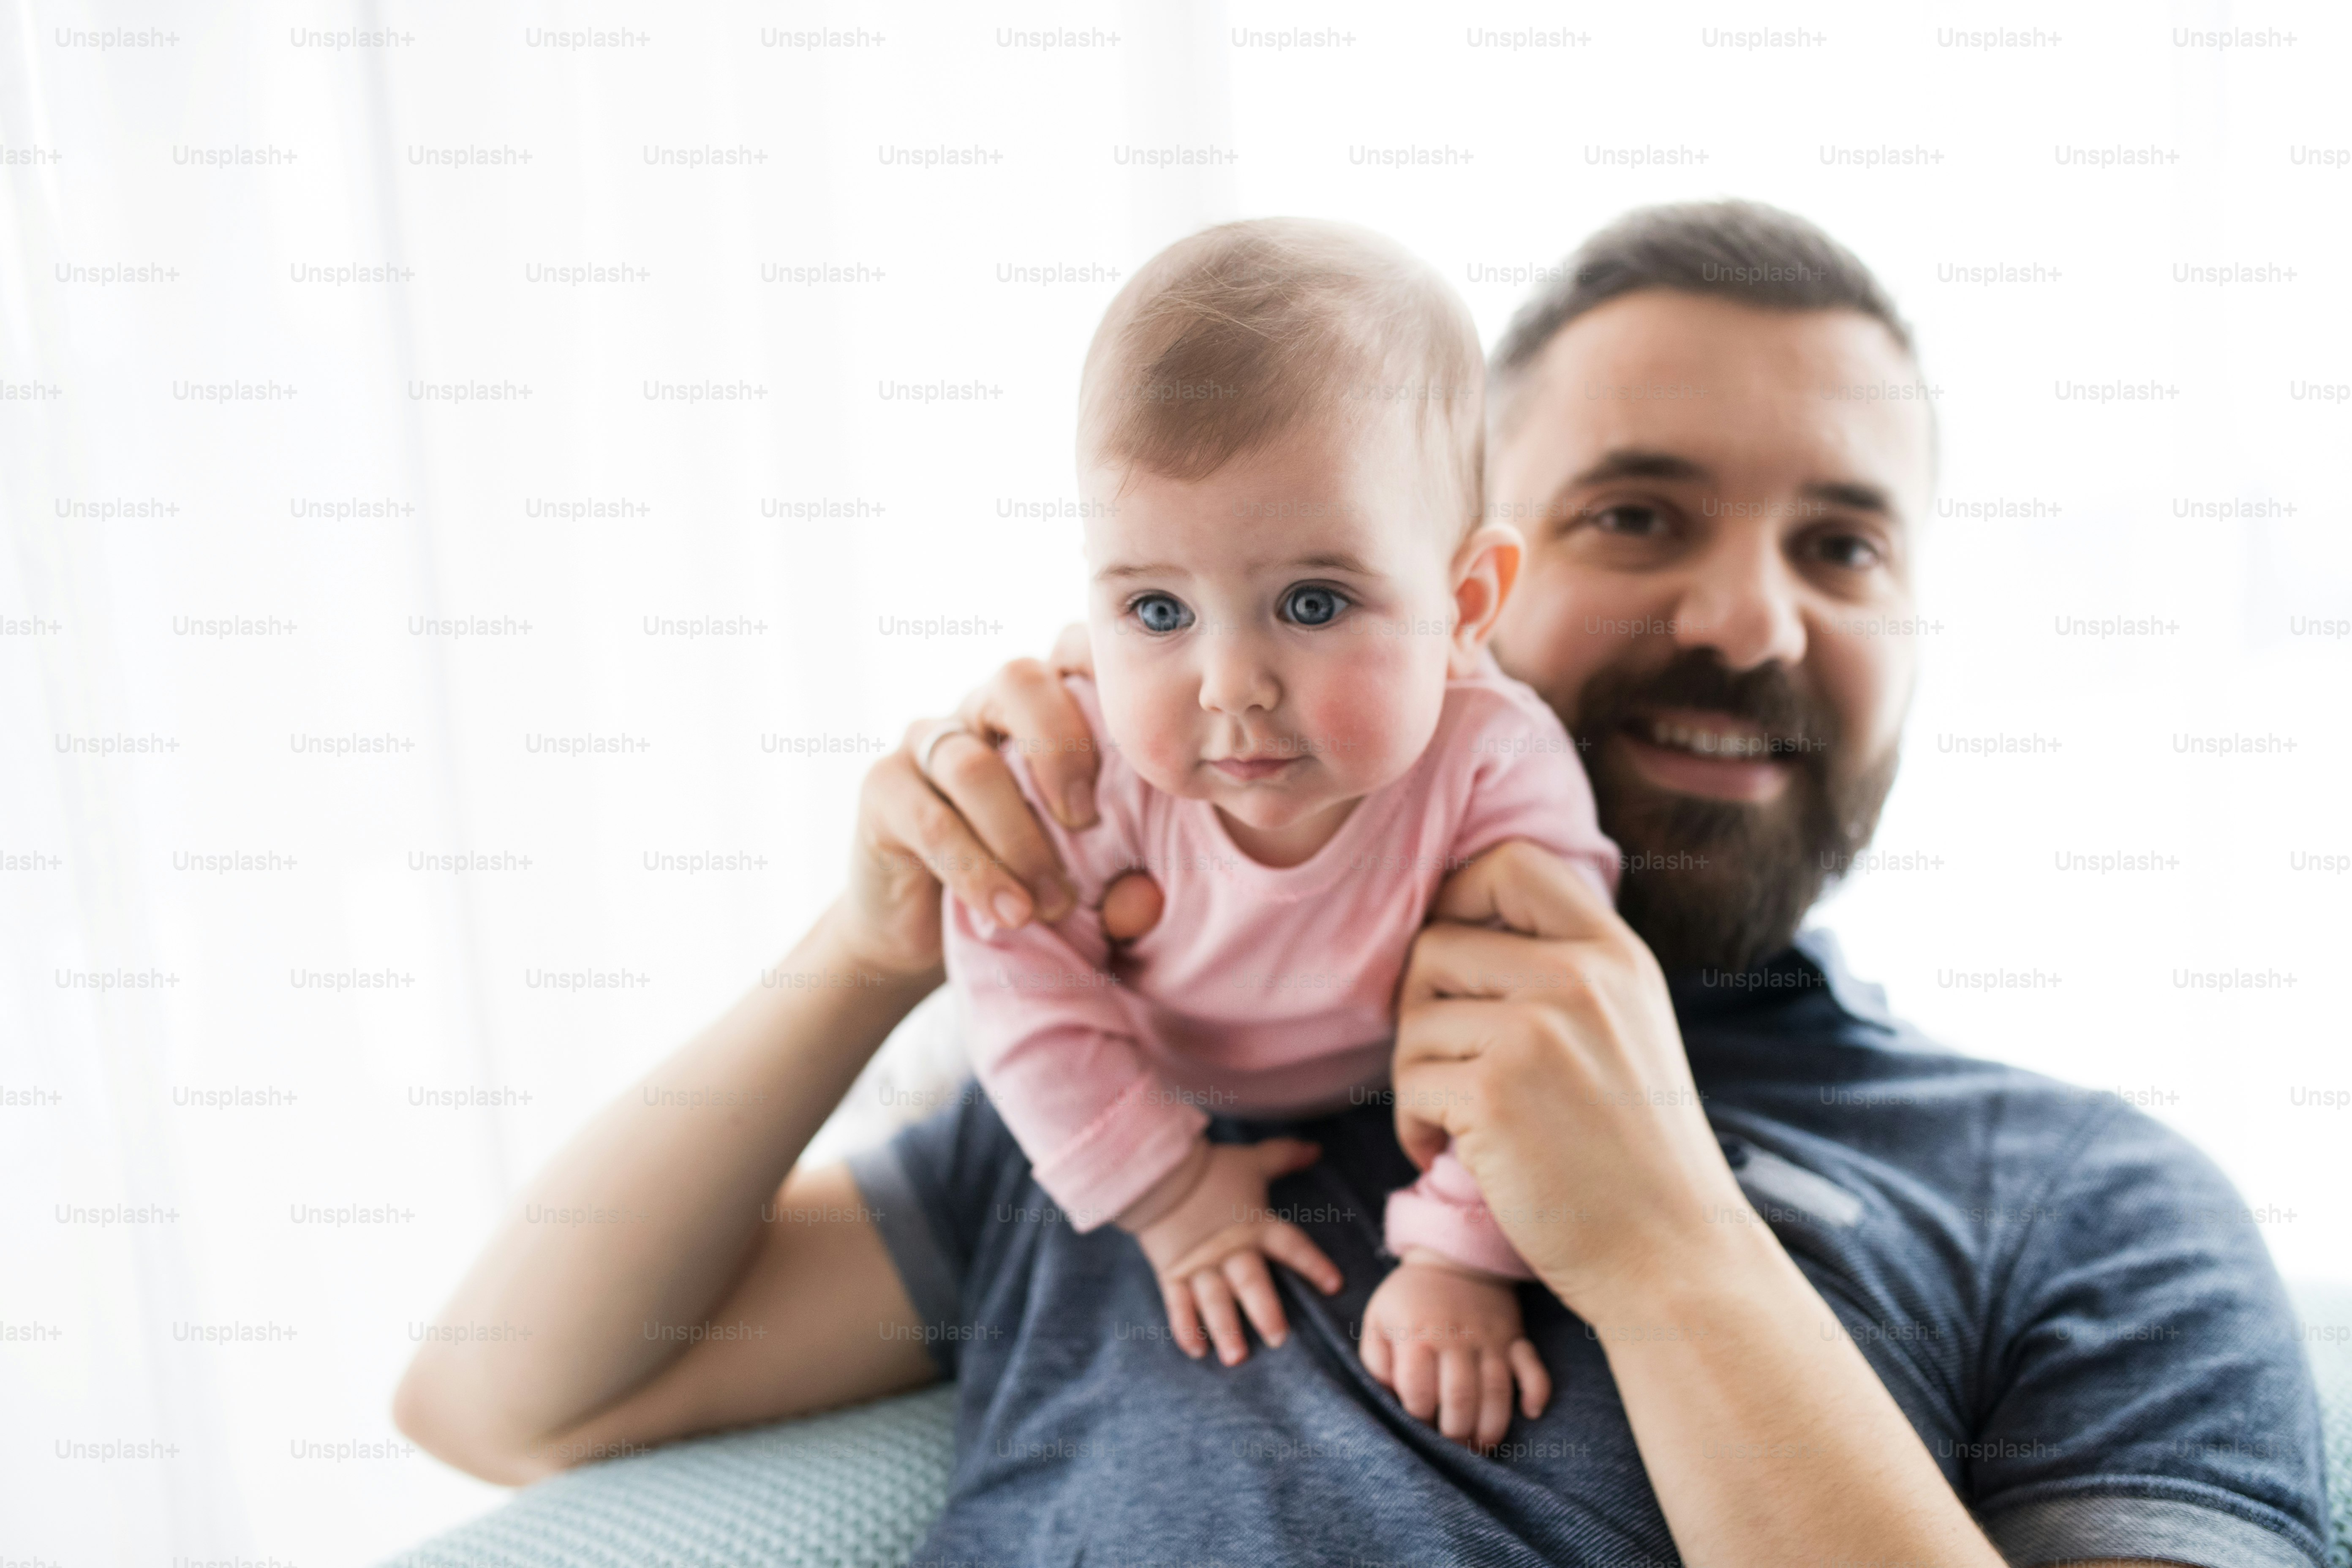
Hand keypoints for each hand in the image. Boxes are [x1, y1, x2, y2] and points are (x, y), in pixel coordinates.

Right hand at [838, 624, 1164, 977]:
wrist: (924, 934)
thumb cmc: (1025, 887)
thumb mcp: (1086, 884)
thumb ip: (1120, 887)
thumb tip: (1144, 899)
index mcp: (1045, 707)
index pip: (1071, 649)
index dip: (1103, 669)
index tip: (1140, 742)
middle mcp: (984, 709)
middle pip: (1018, 681)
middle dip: (1062, 751)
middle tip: (1087, 822)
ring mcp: (928, 743)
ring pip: (972, 764)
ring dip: (1020, 840)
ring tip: (1053, 903)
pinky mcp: (883, 788)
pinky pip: (931, 821)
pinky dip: (977, 870)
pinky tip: (1010, 910)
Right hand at [1121, 1139, 1343, 1365]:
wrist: (1156, 1169)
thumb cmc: (1210, 1168)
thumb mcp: (1252, 1160)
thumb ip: (1285, 1157)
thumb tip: (1317, 1149)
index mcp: (1254, 1224)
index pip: (1290, 1246)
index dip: (1312, 1264)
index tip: (1334, 1285)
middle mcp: (1230, 1249)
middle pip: (1250, 1282)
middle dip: (1265, 1310)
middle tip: (1278, 1338)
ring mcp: (1199, 1264)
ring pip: (1214, 1299)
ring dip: (1225, 1329)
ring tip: (1236, 1358)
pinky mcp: (1172, 1272)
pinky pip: (1178, 1304)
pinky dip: (1186, 1327)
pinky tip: (1196, 1351)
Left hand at [1361, 1251, 1549, 1450]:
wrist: (1453, 1258)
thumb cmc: (1408, 1298)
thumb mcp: (1377, 1321)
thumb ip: (1376, 1362)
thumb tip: (1390, 1398)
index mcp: (1418, 1336)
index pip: (1418, 1392)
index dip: (1416, 1417)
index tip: (1417, 1424)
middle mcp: (1456, 1340)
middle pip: (1461, 1399)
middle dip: (1455, 1432)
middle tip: (1450, 1444)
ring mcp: (1490, 1340)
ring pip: (1497, 1393)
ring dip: (1491, 1427)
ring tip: (1480, 1445)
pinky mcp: (1515, 1339)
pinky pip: (1534, 1369)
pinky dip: (1536, 1393)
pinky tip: (1530, 1413)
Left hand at [1390, 842, 1748, 1318]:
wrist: (1672, 1256)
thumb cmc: (1633, 1155)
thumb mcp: (1624, 1029)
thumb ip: (1561, 971)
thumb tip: (1450, 929)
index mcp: (1614, 954)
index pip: (1511, 863)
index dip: (1457, 896)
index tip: (1451, 961)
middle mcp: (1579, 977)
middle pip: (1436, 943)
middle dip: (1420, 1008)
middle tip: (1447, 1066)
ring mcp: (1536, 1033)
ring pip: (1414, 1018)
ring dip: (1416, 1075)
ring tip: (1456, 1120)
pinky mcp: (1494, 1093)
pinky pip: (1409, 1083)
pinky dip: (1414, 1126)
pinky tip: (1447, 1155)